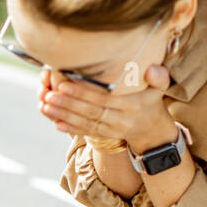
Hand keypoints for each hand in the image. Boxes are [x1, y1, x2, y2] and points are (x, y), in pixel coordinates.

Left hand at [38, 64, 179, 151]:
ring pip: (85, 123)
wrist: (152, 130)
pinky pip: (86, 132)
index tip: (64, 84)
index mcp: (132, 105)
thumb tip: (152, 69)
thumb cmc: (151, 101)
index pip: (103, 99)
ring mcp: (111, 130)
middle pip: (90, 112)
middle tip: (48, 96)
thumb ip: (159, 77)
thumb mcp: (160, 88)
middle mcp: (120, 120)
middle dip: (68, 104)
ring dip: (64, 115)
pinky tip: (55, 123)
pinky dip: (70, 128)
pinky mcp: (104, 136)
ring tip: (45, 106)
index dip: (84, 93)